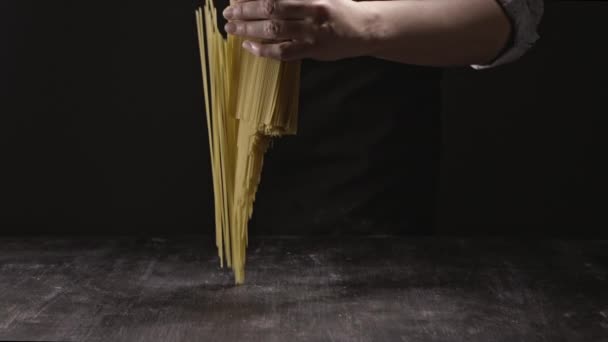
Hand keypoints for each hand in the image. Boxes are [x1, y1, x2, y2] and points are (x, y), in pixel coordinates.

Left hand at [222, 0, 373, 60]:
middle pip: (271, 9)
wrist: (364, 29)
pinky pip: (283, 52)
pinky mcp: (312, 51)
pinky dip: (263, 50)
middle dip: (245, 11)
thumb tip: (263, 0)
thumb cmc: (338, 8)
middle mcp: (311, 12)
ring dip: (249, 29)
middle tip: (229, 13)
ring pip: (273, 31)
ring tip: (232, 28)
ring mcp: (311, 34)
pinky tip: (249, 46)